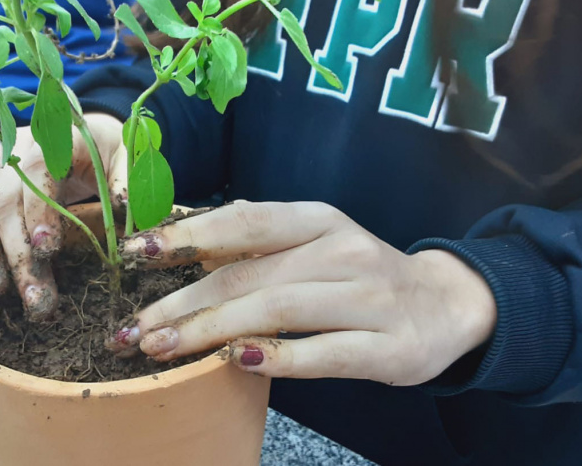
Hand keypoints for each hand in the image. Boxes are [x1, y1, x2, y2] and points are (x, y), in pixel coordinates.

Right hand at [0, 113, 127, 319]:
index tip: (46, 249)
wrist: (87, 137)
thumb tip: (121, 204)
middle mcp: (14, 153)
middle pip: (3, 201)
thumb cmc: (110, 153)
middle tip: (34, 298)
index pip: (37, 172)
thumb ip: (127, 180)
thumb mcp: (127, 159)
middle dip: (15, 252)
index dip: (38, 210)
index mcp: (52, 139)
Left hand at [111, 201, 496, 385]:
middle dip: (182, 302)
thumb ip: (261, 234)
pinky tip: (236, 361)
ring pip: (278, 308)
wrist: (447, 305)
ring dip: (212, 329)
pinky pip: (324, 352)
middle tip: (133, 328)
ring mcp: (368, 298)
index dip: (186, 235)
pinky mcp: (388, 347)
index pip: (244, 220)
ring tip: (163, 348)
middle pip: (249, 273)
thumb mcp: (317, 240)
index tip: (135, 254)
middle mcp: (343, 251)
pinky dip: (277, 356)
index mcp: (319, 220)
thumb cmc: (363, 274)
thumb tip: (194, 226)